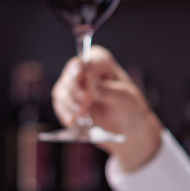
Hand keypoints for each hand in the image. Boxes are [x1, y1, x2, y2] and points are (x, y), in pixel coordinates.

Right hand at [51, 45, 163, 171]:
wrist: (127, 128)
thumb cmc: (130, 108)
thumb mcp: (123, 98)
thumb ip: (105, 89)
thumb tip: (88, 78)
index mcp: (100, 62)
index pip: (82, 64)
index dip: (77, 74)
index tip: (82, 89)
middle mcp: (84, 69)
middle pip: (68, 78)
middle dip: (75, 95)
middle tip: (85, 109)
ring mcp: (74, 85)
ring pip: (61, 92)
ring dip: (70, 106)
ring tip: (84, 116)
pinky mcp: (68, 100)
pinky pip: (59, 105)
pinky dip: (66, 114)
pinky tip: (75, 122)